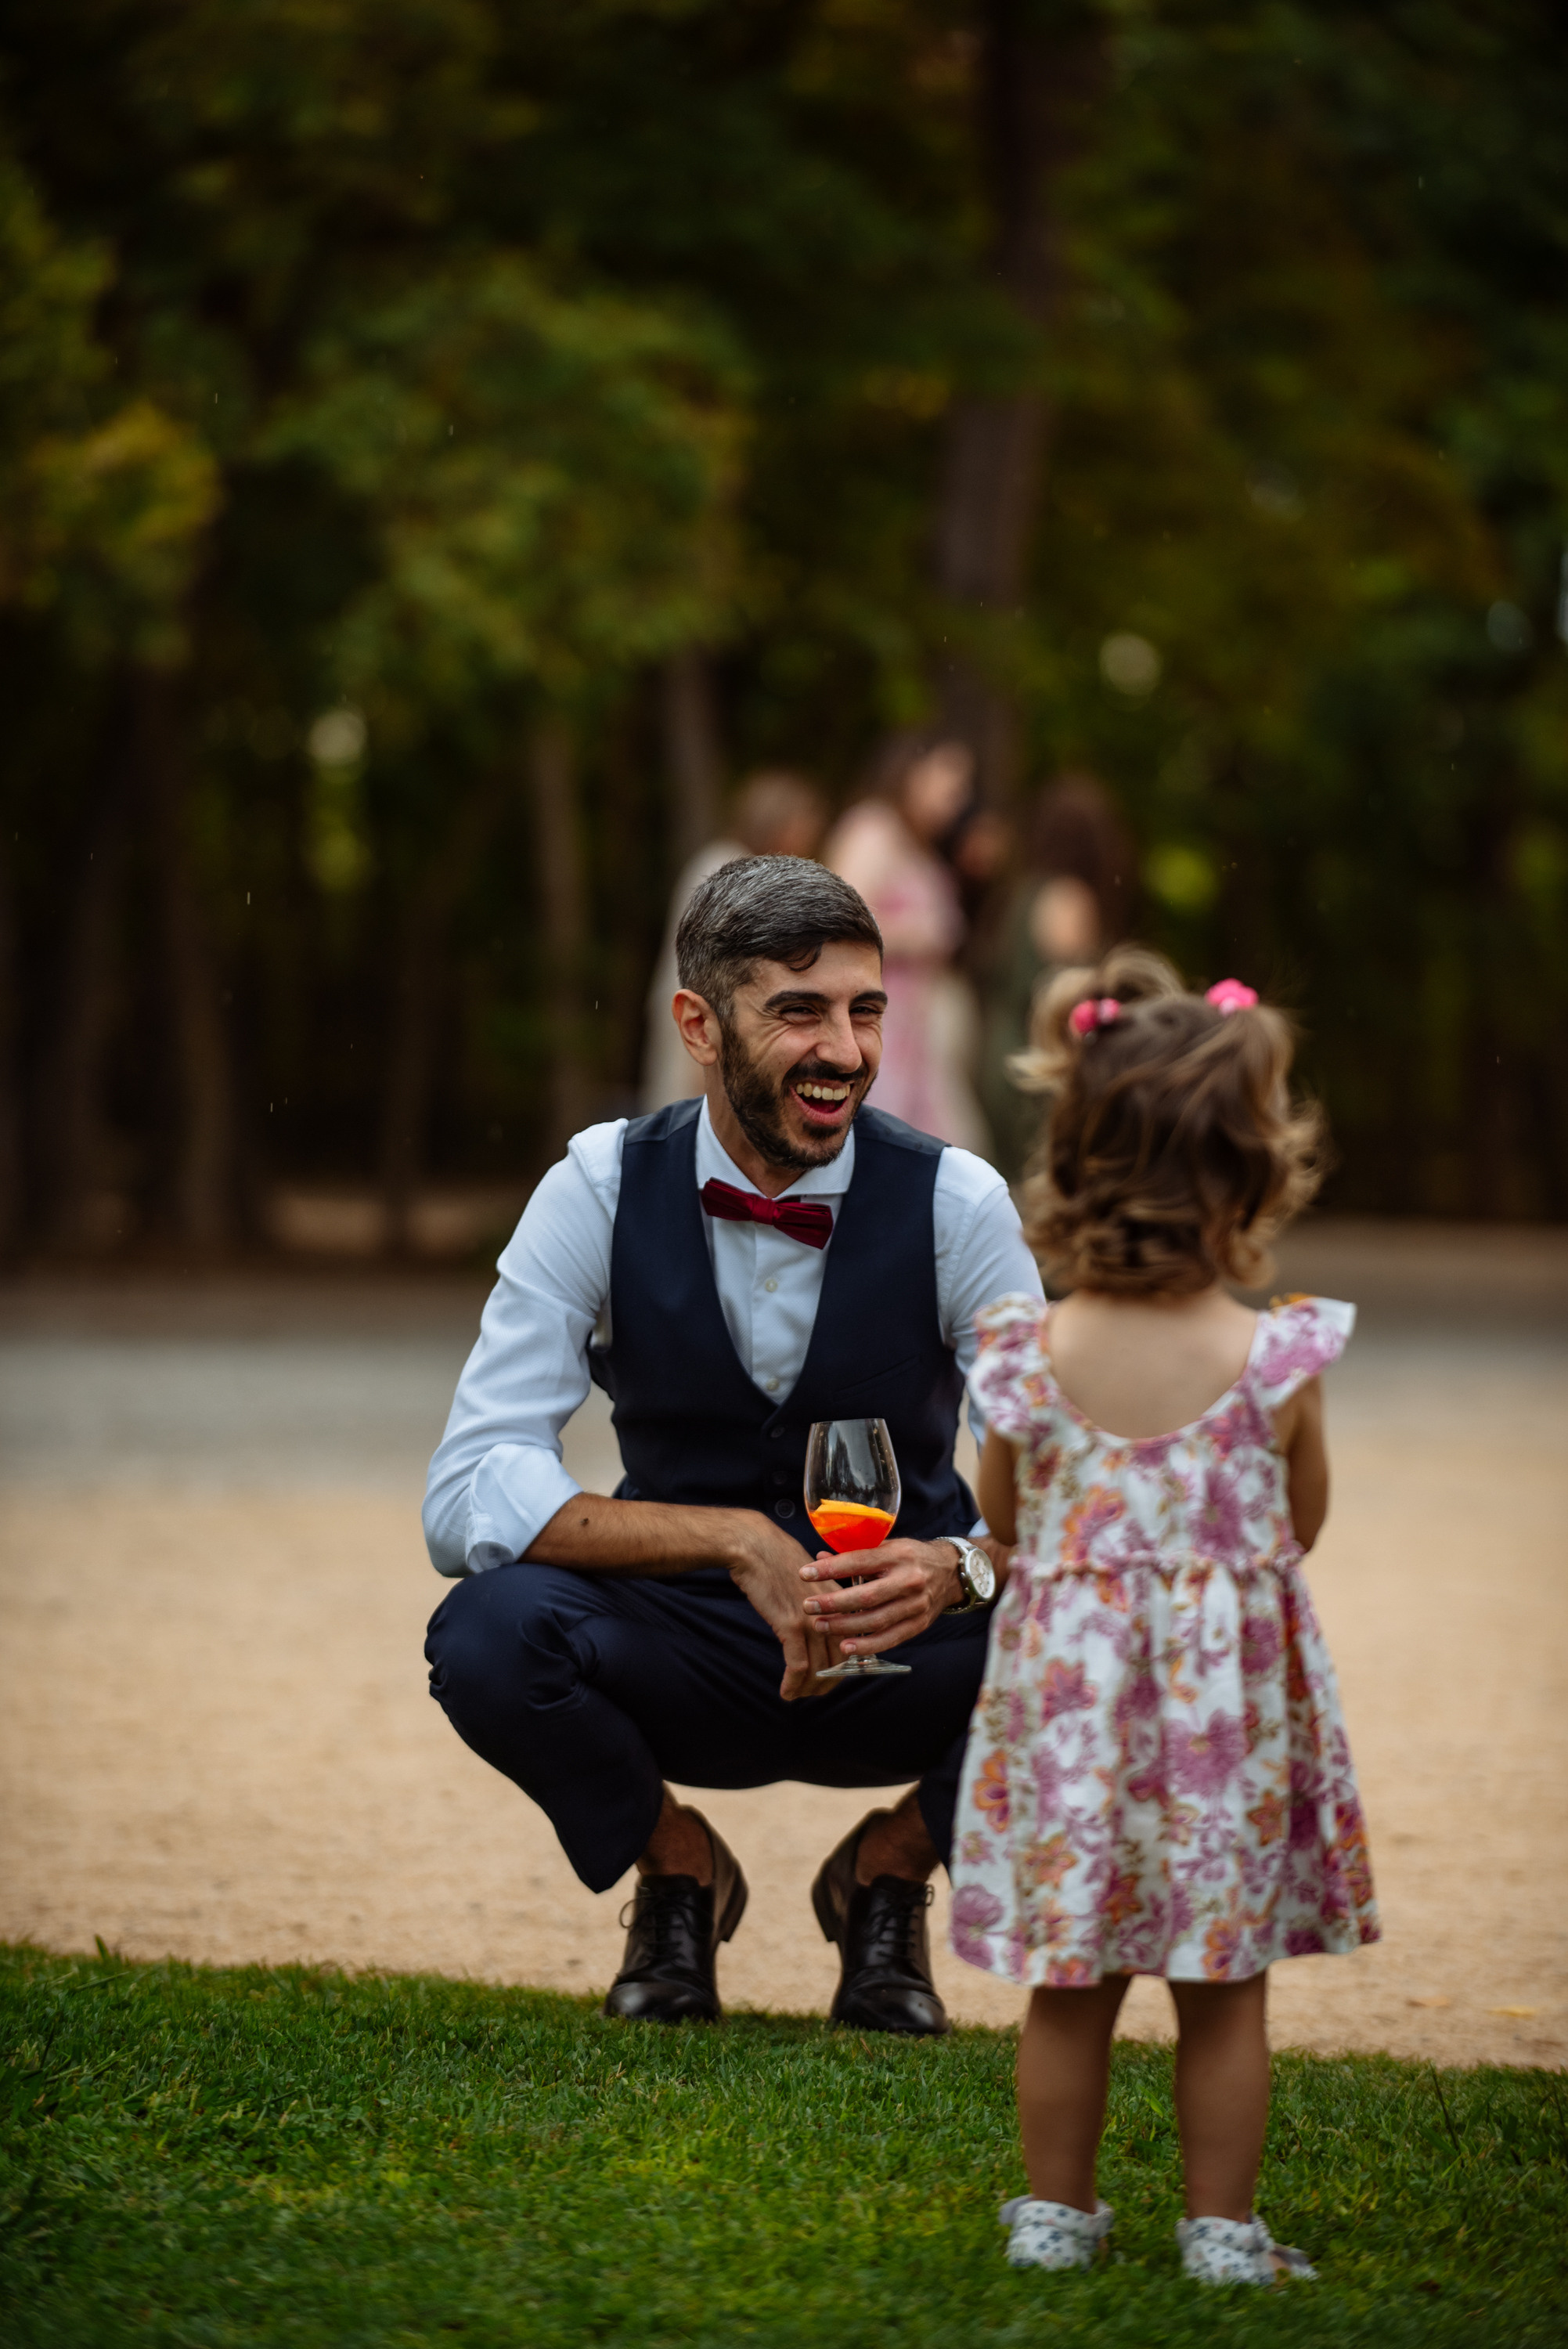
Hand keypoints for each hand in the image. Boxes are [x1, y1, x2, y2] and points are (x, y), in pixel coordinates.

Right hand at [721, 1513, 845, 1699]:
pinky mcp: (792, 1625)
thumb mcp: (811, 1580)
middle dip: (828, 1682)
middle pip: (841, 1660)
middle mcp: (834, 1612)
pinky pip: (797, 1666)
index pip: (854, 1643)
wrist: (756, 1547)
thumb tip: (821, 1627)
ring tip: (798, 1696)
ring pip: (820, 1668)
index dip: (844, 1666)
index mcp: (841, 1600)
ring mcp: (814, 1619)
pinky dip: (793, 1685)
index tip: (831, 1676)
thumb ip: (822, 1602)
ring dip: (809, 1689)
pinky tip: (786, 1692)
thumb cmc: (779, 1560)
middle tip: (816, 1693)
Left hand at [798, 1536, 968, 1659]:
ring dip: (844, 1626)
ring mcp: (916, 1605)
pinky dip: (867, 1645)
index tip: (804, 1574)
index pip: (859, 1562)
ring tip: (820, 1625)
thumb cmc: (911, 1557)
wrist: (951, 1572)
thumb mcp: (886, 1546)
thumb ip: (855, 1553)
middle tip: (808, 1606)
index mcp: (897, 1555)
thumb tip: (819, 1558)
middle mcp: (909, 1580)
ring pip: (876, 1620)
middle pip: (866, 1596)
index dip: (830, 1569)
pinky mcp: (919, 1624)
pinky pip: (890, 1639)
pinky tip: (845, 1647)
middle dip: (833, 1603)